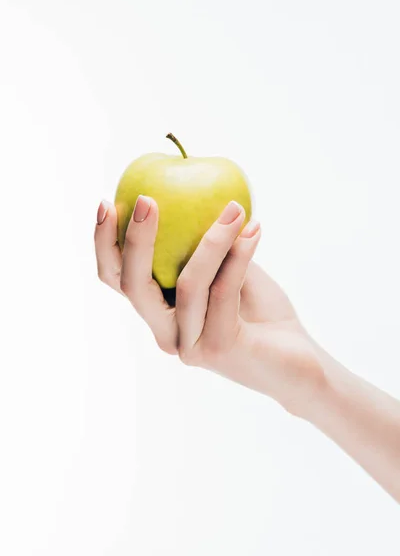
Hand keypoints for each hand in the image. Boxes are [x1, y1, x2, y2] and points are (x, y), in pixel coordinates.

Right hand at [94, 196, 324, 415]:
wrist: (297, 361)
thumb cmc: (258, 310)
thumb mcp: (226, 268)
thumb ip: (202, 244)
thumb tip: (188, 193)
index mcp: (159, 313)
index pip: (119, 280)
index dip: (104, 244)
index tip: (106, 201)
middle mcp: (166, 333)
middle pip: (133, 286)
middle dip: (136, 239)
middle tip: (147, 199)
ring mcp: (190, 345)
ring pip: (187, 284)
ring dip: (211, 239)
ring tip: (235, 208)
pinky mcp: (220, 349)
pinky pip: (224, 292)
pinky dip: (239, 256)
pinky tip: (253, 230)